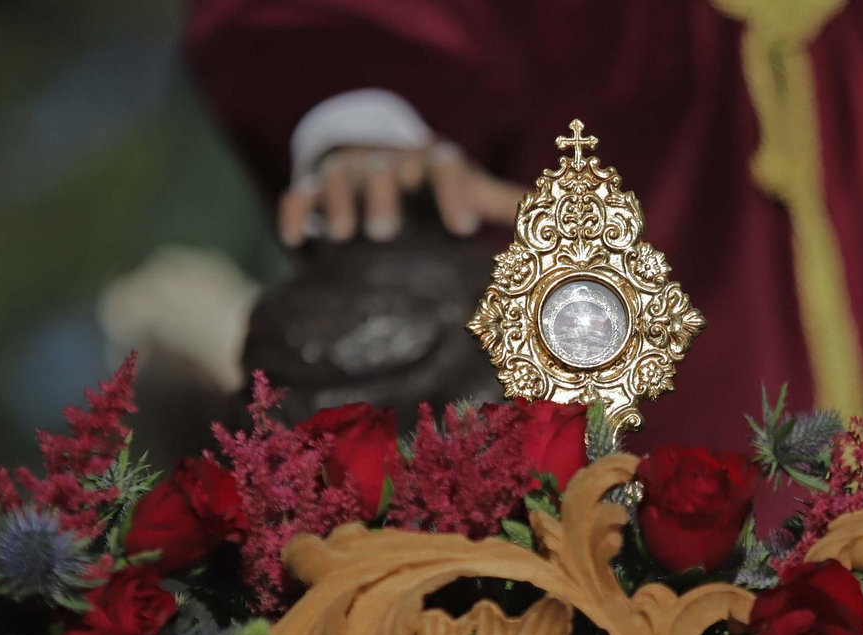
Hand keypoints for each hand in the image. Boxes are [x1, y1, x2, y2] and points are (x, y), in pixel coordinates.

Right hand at [279, 143, 522, 246]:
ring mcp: (349, 174)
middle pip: (387, 171)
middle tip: (389, 232)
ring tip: (344, 237)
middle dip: (387, 197)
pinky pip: (298, 197)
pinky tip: (294, 242)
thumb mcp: (471, 192)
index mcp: (430, 163)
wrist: (377, 167)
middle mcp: (389, 164)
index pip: (444, 166)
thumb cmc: (434, 193)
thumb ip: (508, 206)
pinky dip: (294, 215)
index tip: (462, 228)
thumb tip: (567, 222)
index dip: (454, 192)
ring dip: (340, 205)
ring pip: (340, 179)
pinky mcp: (313, 190)